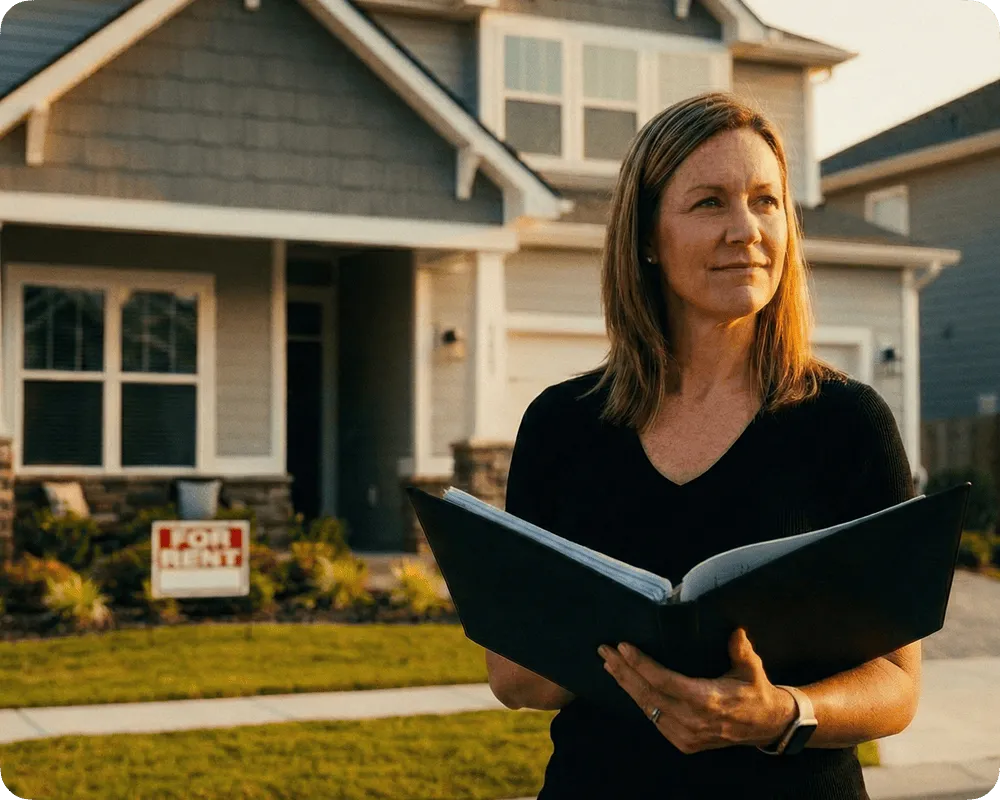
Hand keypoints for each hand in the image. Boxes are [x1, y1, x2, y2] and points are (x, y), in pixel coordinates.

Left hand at [598, 628, 795, 753]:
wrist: (765, 726)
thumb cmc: (756, 691)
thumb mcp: (752, 668)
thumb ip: (741, 649)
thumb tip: (735, 631)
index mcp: (708, 700)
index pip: (664, 681)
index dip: (641, 664)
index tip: (623, 647)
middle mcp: (693, 720)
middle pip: (648, 693)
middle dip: (623, 671)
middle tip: (604, 651)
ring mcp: (686, 735)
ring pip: (647, 708)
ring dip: (625, 685)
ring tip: (609, 664)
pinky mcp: (683, 742)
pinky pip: (654, 719)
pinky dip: (639, 700)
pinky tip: (627, 685)